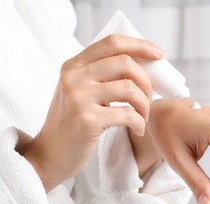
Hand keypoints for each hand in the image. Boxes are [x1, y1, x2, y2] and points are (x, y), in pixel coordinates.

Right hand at [18, 35, 164, 191]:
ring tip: (143, 116)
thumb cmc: (72, 124)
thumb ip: (100, 76)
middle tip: (149, 98)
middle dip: (146, 80)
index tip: (159, 54)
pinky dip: (140, 123)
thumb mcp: (79, 92)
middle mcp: (73, 77)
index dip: (140, 45)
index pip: (112, 42)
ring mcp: (78, 97)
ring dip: (145, 104)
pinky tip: (138, 130)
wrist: (50, 155)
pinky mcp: (87, 120)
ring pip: (130, 88)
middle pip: (125, 62)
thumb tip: (142, 66)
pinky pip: (128, 114)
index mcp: (73, 66)